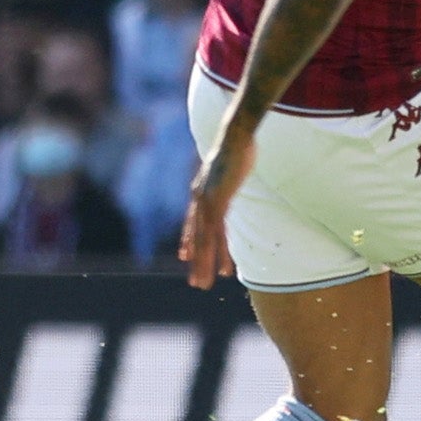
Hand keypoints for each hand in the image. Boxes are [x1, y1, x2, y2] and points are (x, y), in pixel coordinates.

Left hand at [179, 125, 257, 292]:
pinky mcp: (219, 204)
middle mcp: (199, 200)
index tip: (185, 256)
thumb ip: (225, 176)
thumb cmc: (235, 147)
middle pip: (198, 238)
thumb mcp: (226, 167)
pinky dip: (221, 254)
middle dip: (196, 262)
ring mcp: (207, 204)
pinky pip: (219, 236)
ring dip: (205, 266)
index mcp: (200, 192)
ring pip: (205, 243)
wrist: (235, 135)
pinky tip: (224, 270)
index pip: (193, 223)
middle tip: (195, 282)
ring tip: (204, 285)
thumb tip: (228, 174)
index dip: (189, 241)